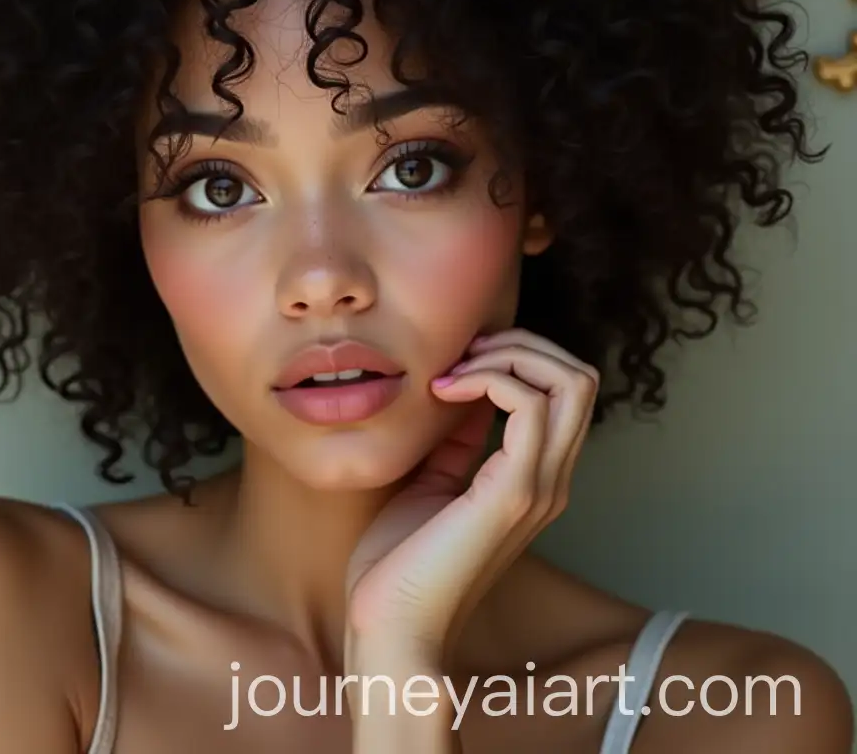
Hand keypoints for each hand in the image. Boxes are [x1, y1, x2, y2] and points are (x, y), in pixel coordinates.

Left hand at [344, 327, 598, 660]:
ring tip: (455, 371)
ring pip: (569, 382)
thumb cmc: (401, 560)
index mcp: (535, 478)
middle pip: (579, 376)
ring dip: (508, 355)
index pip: (566, 391)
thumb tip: (467, 388)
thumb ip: (461, 439)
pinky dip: (490, 379)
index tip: (461, 359)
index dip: (521, 355)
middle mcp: (551, 480)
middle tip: (464, 353)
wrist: (389, 626)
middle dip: (522, 343)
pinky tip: (446, 391)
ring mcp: (539, 487)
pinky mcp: (513, 495)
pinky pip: (530, 407)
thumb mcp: (433, 480)